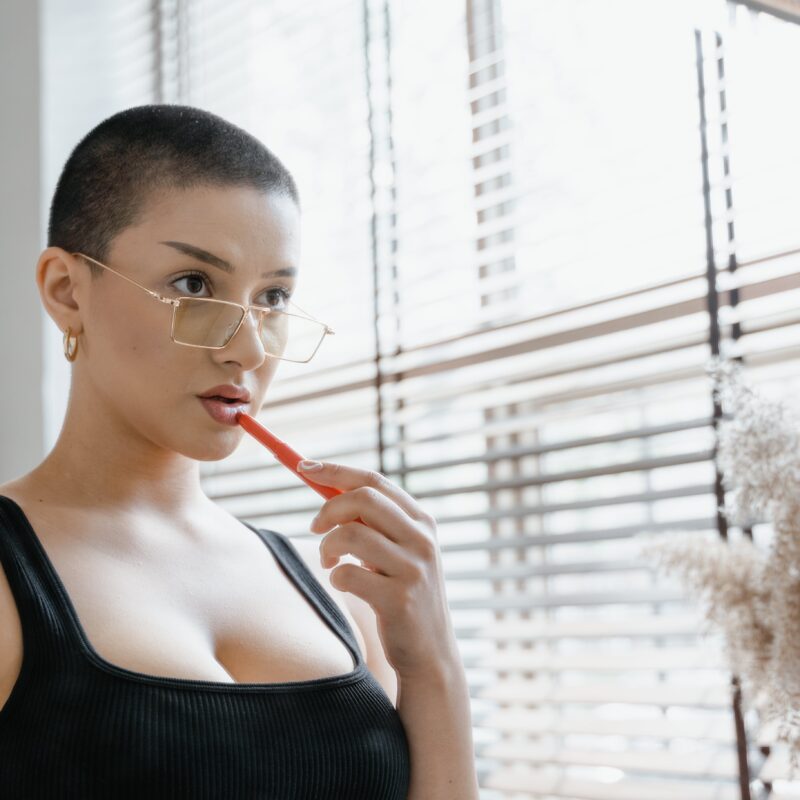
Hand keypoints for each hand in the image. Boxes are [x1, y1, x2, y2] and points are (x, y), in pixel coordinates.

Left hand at [300, 461, 459, 679]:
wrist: (430, 652)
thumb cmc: (403, 594)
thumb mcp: (398, 552)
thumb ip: (374, 523)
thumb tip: (329, 489)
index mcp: (422, 521)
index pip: (374, 481)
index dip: (335, 471)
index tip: (303, 467)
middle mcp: (422, 539)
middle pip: (363, 499)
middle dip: (328, 509)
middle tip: (314, 528)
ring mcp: (413, 568)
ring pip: (351, 534)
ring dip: (327, 548)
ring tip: (329, 563)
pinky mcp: (400, 599)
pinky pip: (347, 574)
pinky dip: (336, 577)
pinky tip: (344, 585)